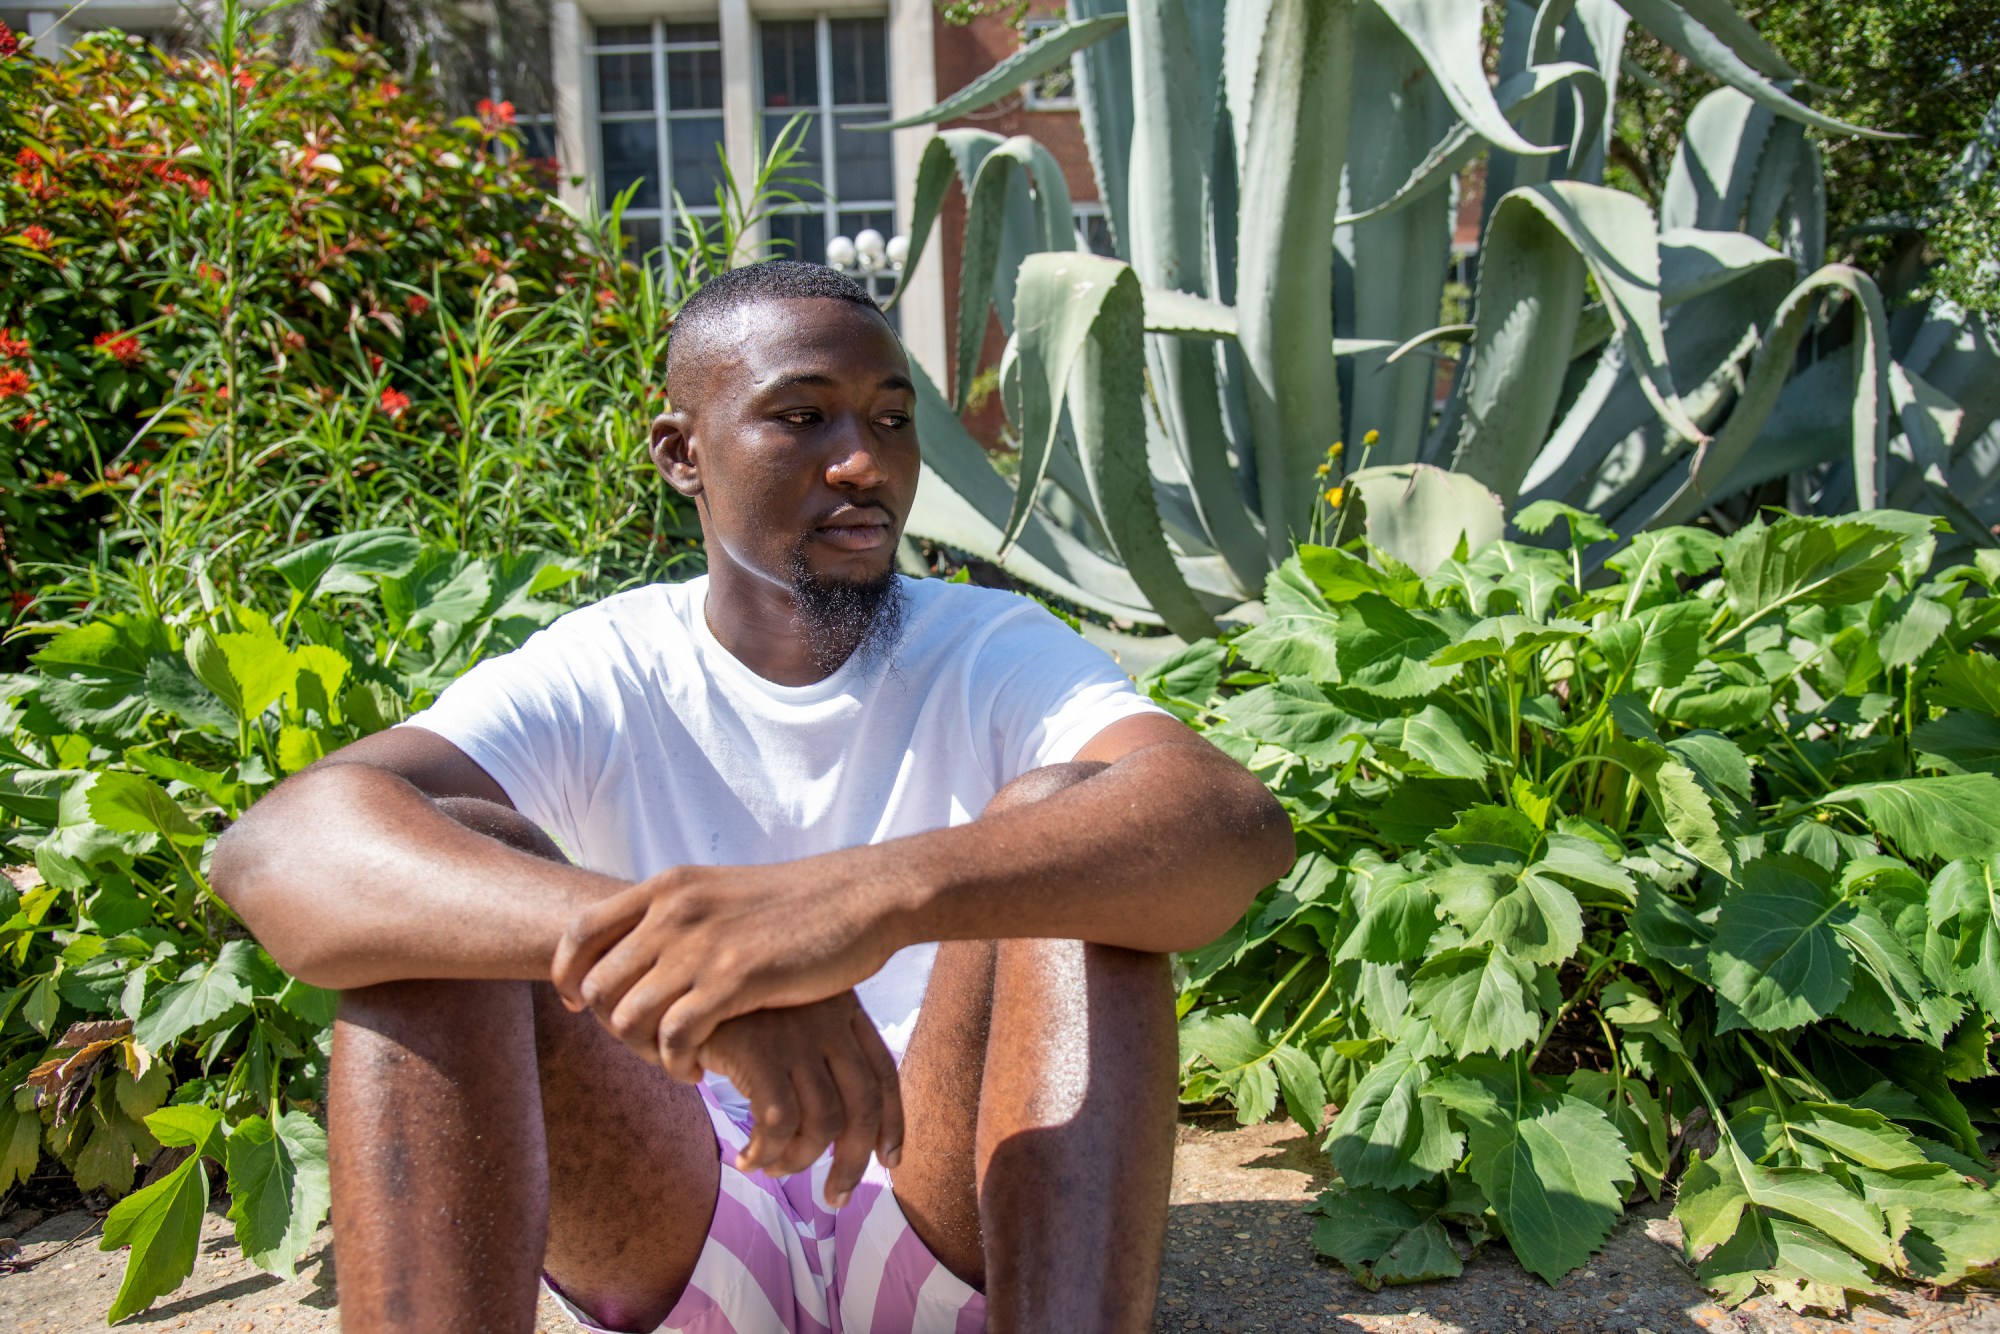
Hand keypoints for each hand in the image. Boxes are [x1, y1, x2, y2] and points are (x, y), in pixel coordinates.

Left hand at [550, 860, 899, 1080]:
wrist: (860, 898)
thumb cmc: (797, 904)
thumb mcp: (722, 893)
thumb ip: (679, 912)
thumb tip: (644, 943)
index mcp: (668, 886)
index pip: (579, 931)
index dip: (567, 975)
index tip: (578, 1005)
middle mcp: (674, 910)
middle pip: (596, 986)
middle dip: (611, 1027)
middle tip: (646, 1046)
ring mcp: (702, 944)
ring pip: (628, 1018)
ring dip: (644, 1054)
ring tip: (676, 1062)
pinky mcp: (735, 978)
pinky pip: (674, 1037)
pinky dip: (677, 1064)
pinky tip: (702, 1070)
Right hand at [699, 991, 903, 1208]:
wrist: (680, 981)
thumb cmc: (731, 1008)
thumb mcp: (784, 1016)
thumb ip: (813, 1053)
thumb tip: (834, 1129)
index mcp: (843, 1007)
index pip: (882, 1074)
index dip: (892, 1123)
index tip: (889, 1161)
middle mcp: (829, 1019)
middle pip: (863, 1106)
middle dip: (852, 1162)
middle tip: (834, 1197)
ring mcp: (797, 1034)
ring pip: (822, 1123)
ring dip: (798, 1162)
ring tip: (771, 1169)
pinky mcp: (760, 1050)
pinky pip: (779, 1123)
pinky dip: (767, 1152)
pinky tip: (747, 1159)